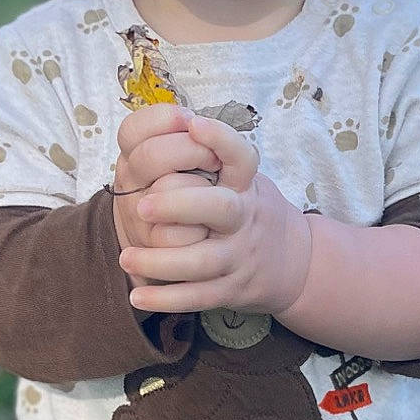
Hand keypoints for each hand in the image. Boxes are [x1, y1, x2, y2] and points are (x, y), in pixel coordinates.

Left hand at [116, 111, 313, 317]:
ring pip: (202, 261)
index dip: (220, 138)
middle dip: (180, 205)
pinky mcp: (231, 289)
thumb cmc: (248, 207)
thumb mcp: (240, 176)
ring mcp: (238, 255)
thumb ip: (207, 154)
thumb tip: (167, 120)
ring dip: (161, 261)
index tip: (193, 123)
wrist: (293, 261)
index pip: (240, 155)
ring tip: (126, 257)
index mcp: (244, 184)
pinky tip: (137, 297)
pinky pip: (197, 297)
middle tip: (142, 206)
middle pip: (220, 208)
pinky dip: (166, 299)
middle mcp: (245, 217)